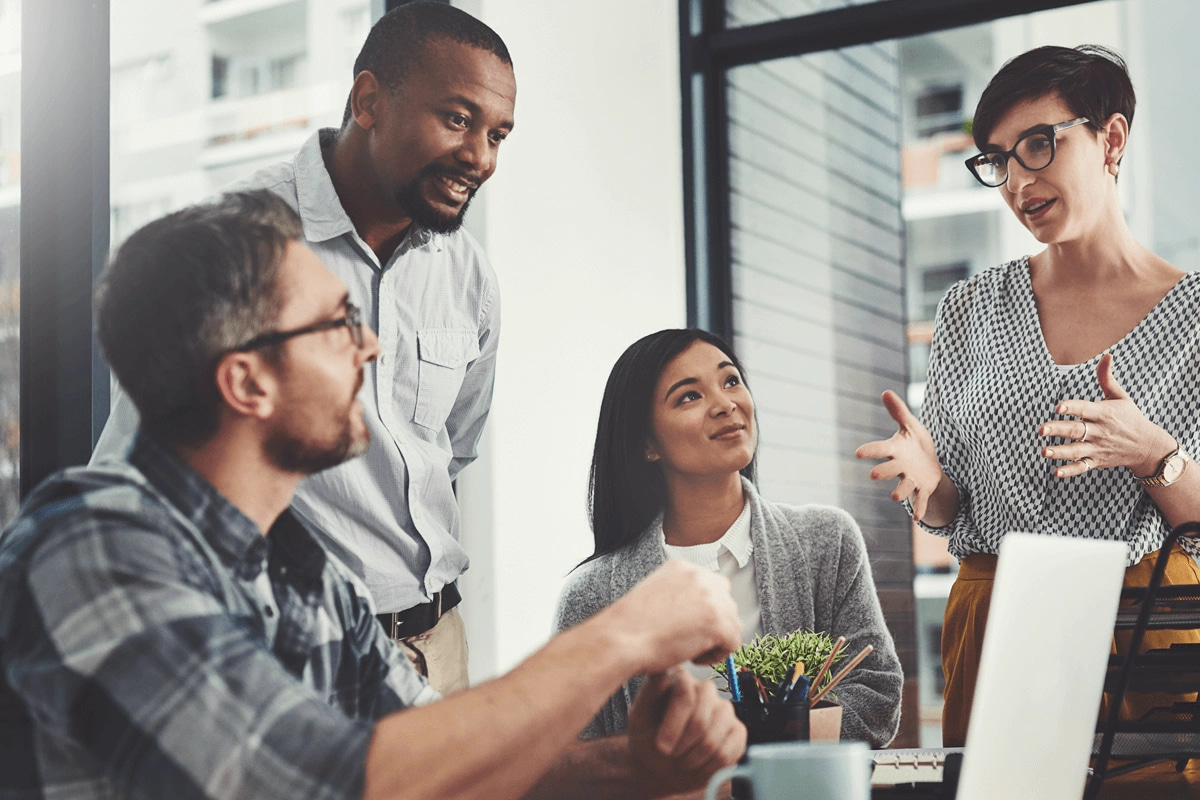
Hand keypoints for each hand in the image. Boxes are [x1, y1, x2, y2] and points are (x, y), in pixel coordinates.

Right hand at [608, 561, 740, 674]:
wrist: (621, 638)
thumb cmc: (630, 625)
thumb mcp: (655, 594)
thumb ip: (679, 596)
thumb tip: (697, 613)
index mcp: (683, 568)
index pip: (712, 586)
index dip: (705, 610)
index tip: (693, 625)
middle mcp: (700, 577)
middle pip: (726, 603)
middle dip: (714, 624)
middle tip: (691, 639)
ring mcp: (712, 599)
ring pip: (732, 624)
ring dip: (715, 641)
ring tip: (689, 649)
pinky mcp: (719, 623)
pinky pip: (732, 644)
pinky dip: (716, 656)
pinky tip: (693, 656)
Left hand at [628, 670, 745, 794]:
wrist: (661, 768)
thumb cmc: (647, 739)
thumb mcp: (639, 718)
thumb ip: (649, 692)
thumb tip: (663, 670)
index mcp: (682, 680)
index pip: (685, 694)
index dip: (674, 725)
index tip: (661, 746)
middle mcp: (706, 690)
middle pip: (700, 720)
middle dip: (683, 745)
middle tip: (671, 755)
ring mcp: (725, 709)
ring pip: (713, 738)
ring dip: (693, 758)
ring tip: (682, 761)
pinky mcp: (738, 730)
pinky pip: (728, 751)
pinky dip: (709, 766)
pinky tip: (699, 765)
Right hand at [855, 390, 947, 522]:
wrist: (930, 465)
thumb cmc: (916, 444)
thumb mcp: (910, 426)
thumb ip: (898, 411)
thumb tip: (885, 391)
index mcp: (896, 450)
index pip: (880, 449)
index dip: (870, 451)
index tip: (858, 453)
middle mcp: (900, 466)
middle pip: (889, 470)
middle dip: (883, 472)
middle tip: (873, 475)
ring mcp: (911, 478)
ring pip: (904, 486)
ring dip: (900, 492)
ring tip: (895, 497)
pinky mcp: (924, 488)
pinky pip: (921, 499)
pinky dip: (919, 508)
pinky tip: (918, 518)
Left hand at [1040, 353, 1175, 478]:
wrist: (1147, 446)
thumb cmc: (1130, 417)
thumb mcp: (1120, 397)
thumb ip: (1107, 378)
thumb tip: (1106, 355)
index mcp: (1103, 413)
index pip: (1085, 409)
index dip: (1072, 407)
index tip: (1058, 407)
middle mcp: (1099, 431)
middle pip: (1076, 431)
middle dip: (1058, 430)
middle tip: (1041, 429)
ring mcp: (1097, 448)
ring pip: (1076, 451)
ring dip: (1060, 452)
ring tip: (1043, 452)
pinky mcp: (1096, 461)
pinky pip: (1082, 467)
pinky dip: (1070, 471)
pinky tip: (1055, 472)